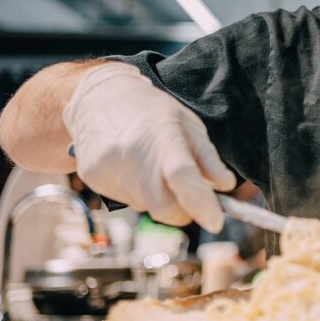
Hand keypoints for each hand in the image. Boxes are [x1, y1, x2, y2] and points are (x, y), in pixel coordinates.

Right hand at [62, 63, 234, 231]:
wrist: (98, 98)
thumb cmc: (151, 112)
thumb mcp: (188, 125)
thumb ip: (208, 159)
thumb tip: (227, 185)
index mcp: (162, 137)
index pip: (182, 176)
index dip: (201, 204)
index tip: (216, 222)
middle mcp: (132, 154)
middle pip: (164, 208)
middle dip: (182, 210)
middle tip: (187, 192)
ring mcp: (108, 167)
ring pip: (145, 206)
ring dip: (157, 197)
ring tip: (152, 165)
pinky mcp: (93, 178)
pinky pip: (125, 200)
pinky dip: (136, 192)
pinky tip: (132, 167)